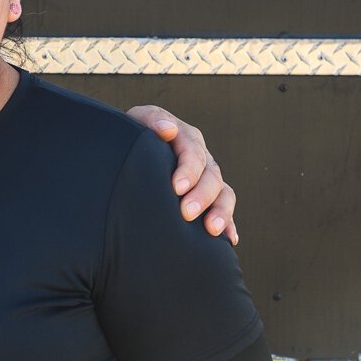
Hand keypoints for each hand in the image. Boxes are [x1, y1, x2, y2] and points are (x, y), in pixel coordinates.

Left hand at [126, 105, 237, 244]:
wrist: (132, 152)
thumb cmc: (132, 137)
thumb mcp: (137, 123)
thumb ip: (151, 121)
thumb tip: (168, 129)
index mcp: (185, 136)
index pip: (192, 151)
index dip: (188, 170)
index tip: (176, 188)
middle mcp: (200, 156)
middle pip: (210, 175)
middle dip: (201, 195)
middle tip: (186, 213)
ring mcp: (207, 176)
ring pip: (224, 192)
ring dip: (221, 211)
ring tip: (212, 230)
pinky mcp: (210, 195)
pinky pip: (224, 209)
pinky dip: (228, 223)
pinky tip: (228, 239)